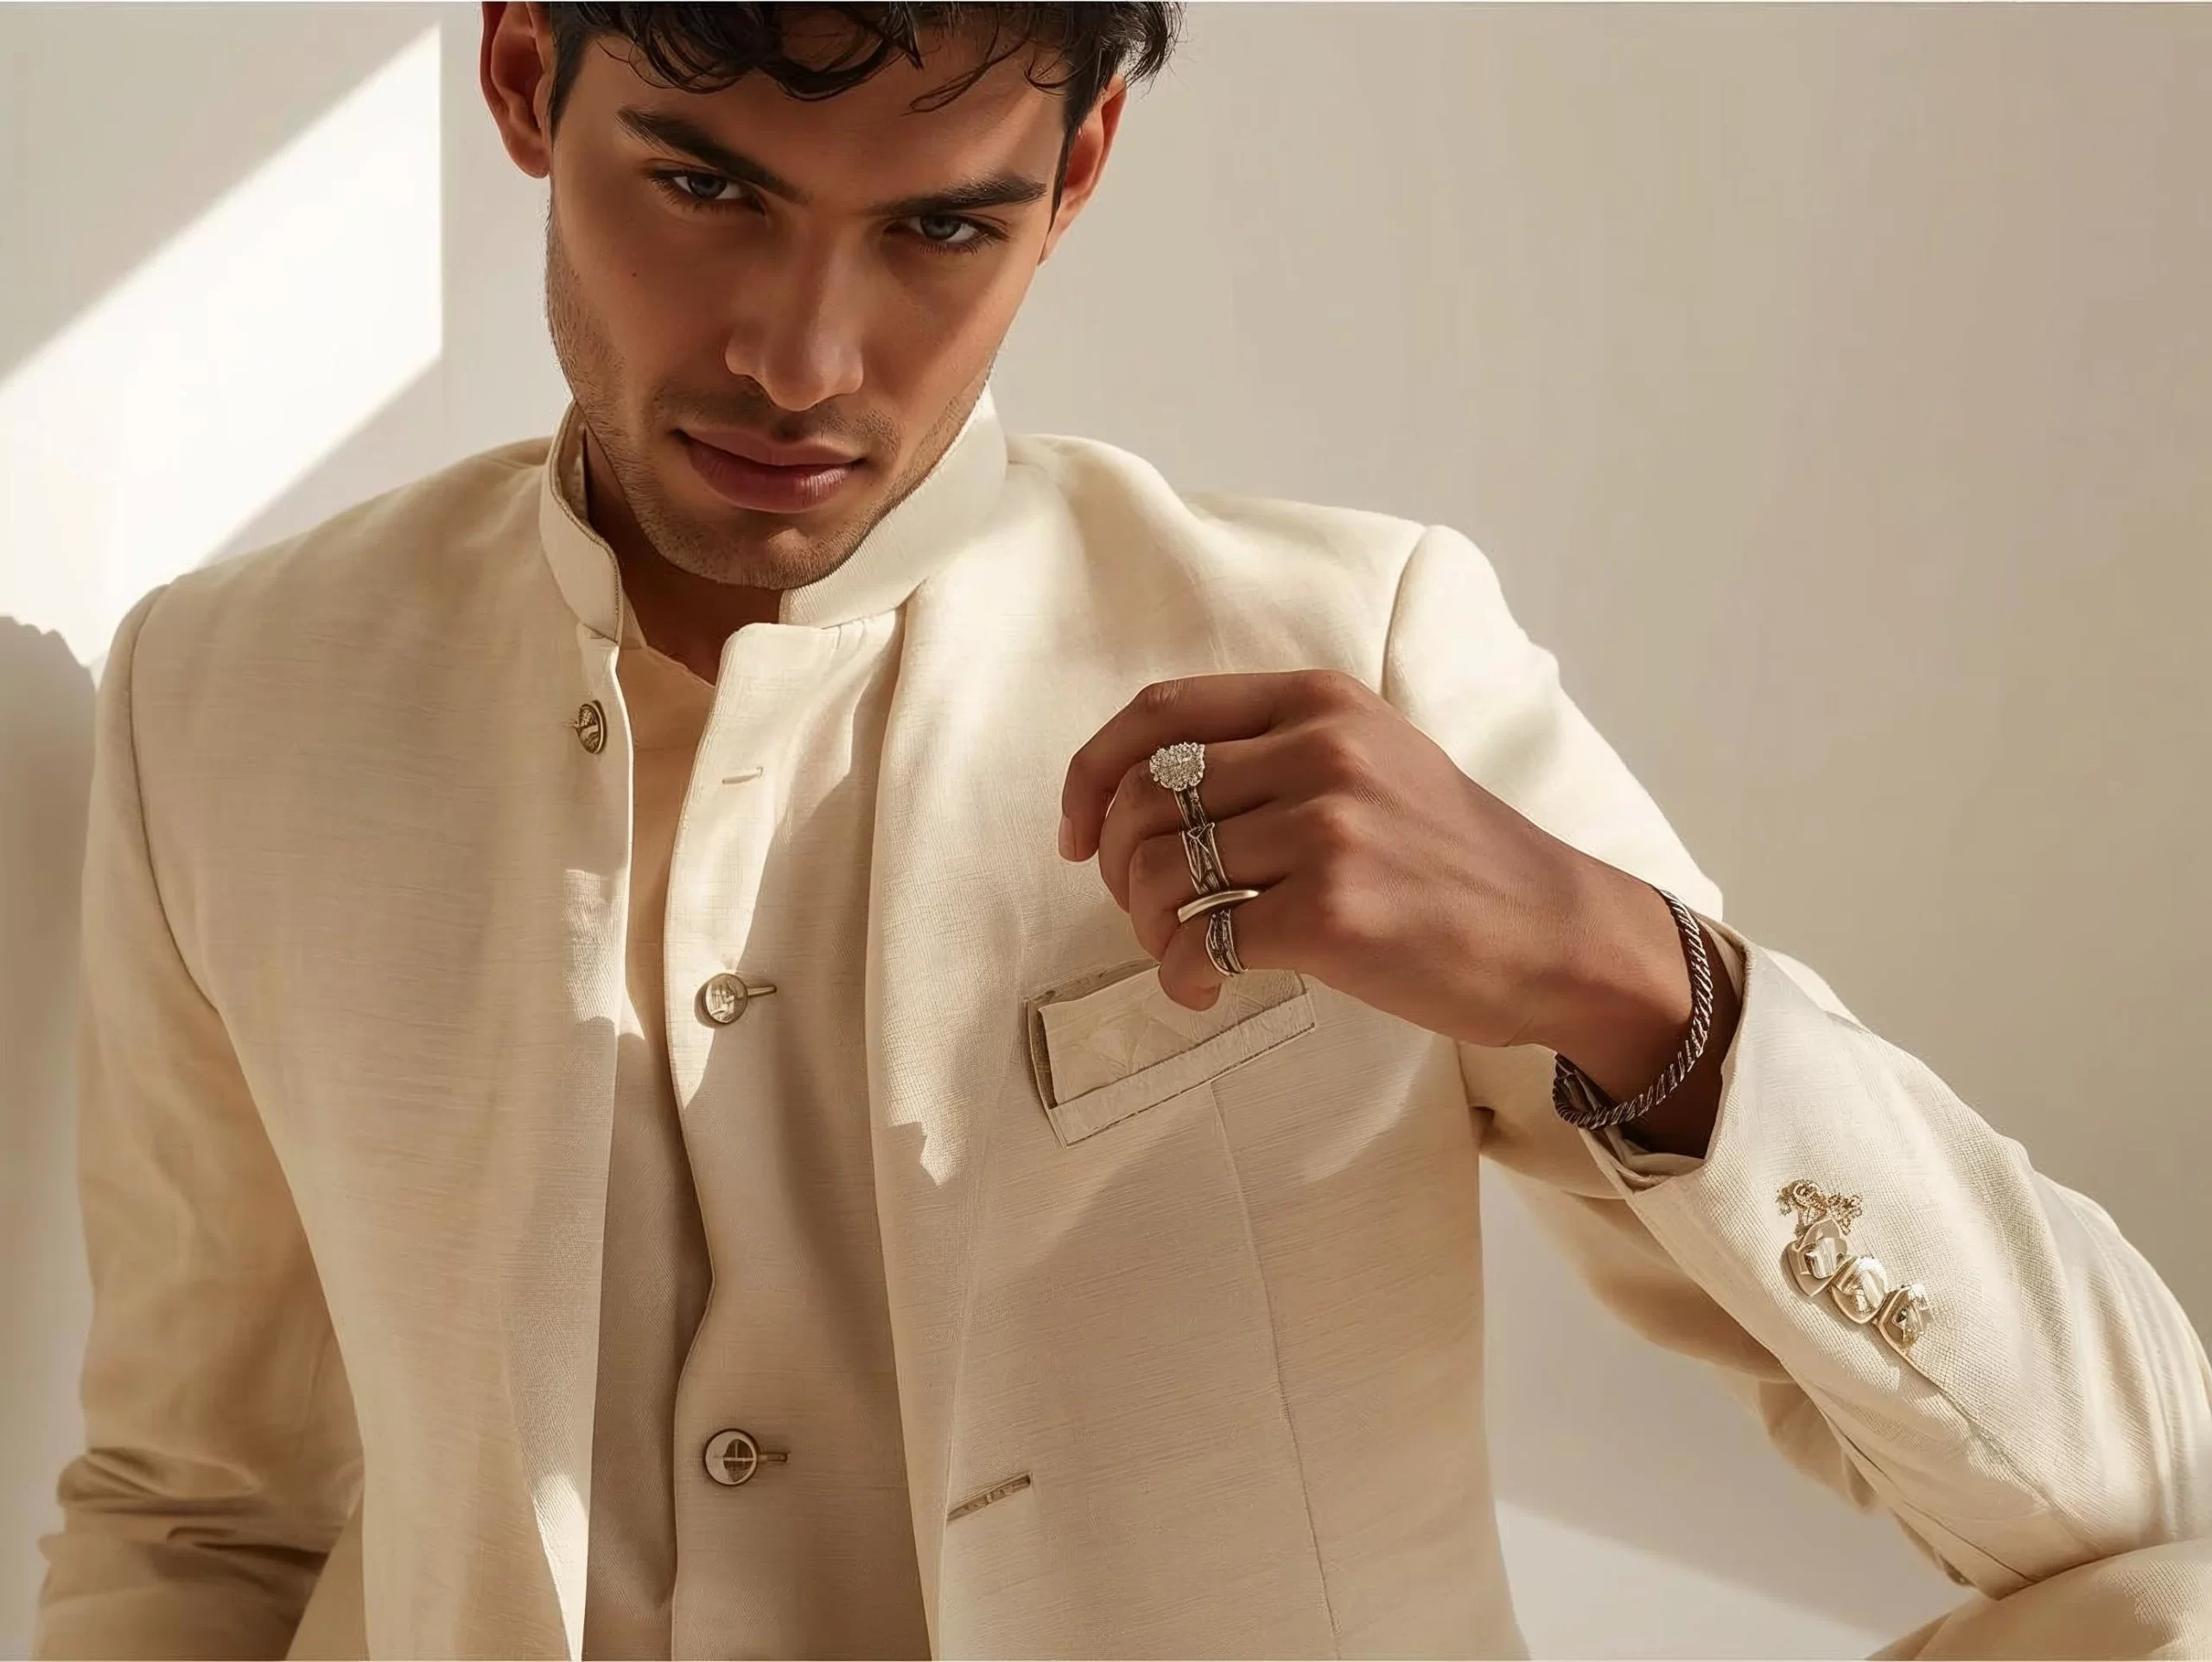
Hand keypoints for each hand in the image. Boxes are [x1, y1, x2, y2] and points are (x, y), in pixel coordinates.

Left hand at [1057, 668, 1626, 1045]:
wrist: (1557, 935)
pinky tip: (1203, 992)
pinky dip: (1181, 977)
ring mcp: (1329, 830)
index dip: (1091, 773)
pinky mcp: (1333, 912)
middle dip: (1115, 867)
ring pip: (1160, 872)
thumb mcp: (1375, 761)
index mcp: (1320, 702)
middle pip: (1143, 799)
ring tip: (1178, 953)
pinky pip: (1202, 943)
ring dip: (1146, 927)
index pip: (1158, 714)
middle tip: (1144, 911)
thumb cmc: (1454, 861)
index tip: (1077, 833)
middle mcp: (1321, 751)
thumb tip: (1142, 798)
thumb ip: (1274, 755)